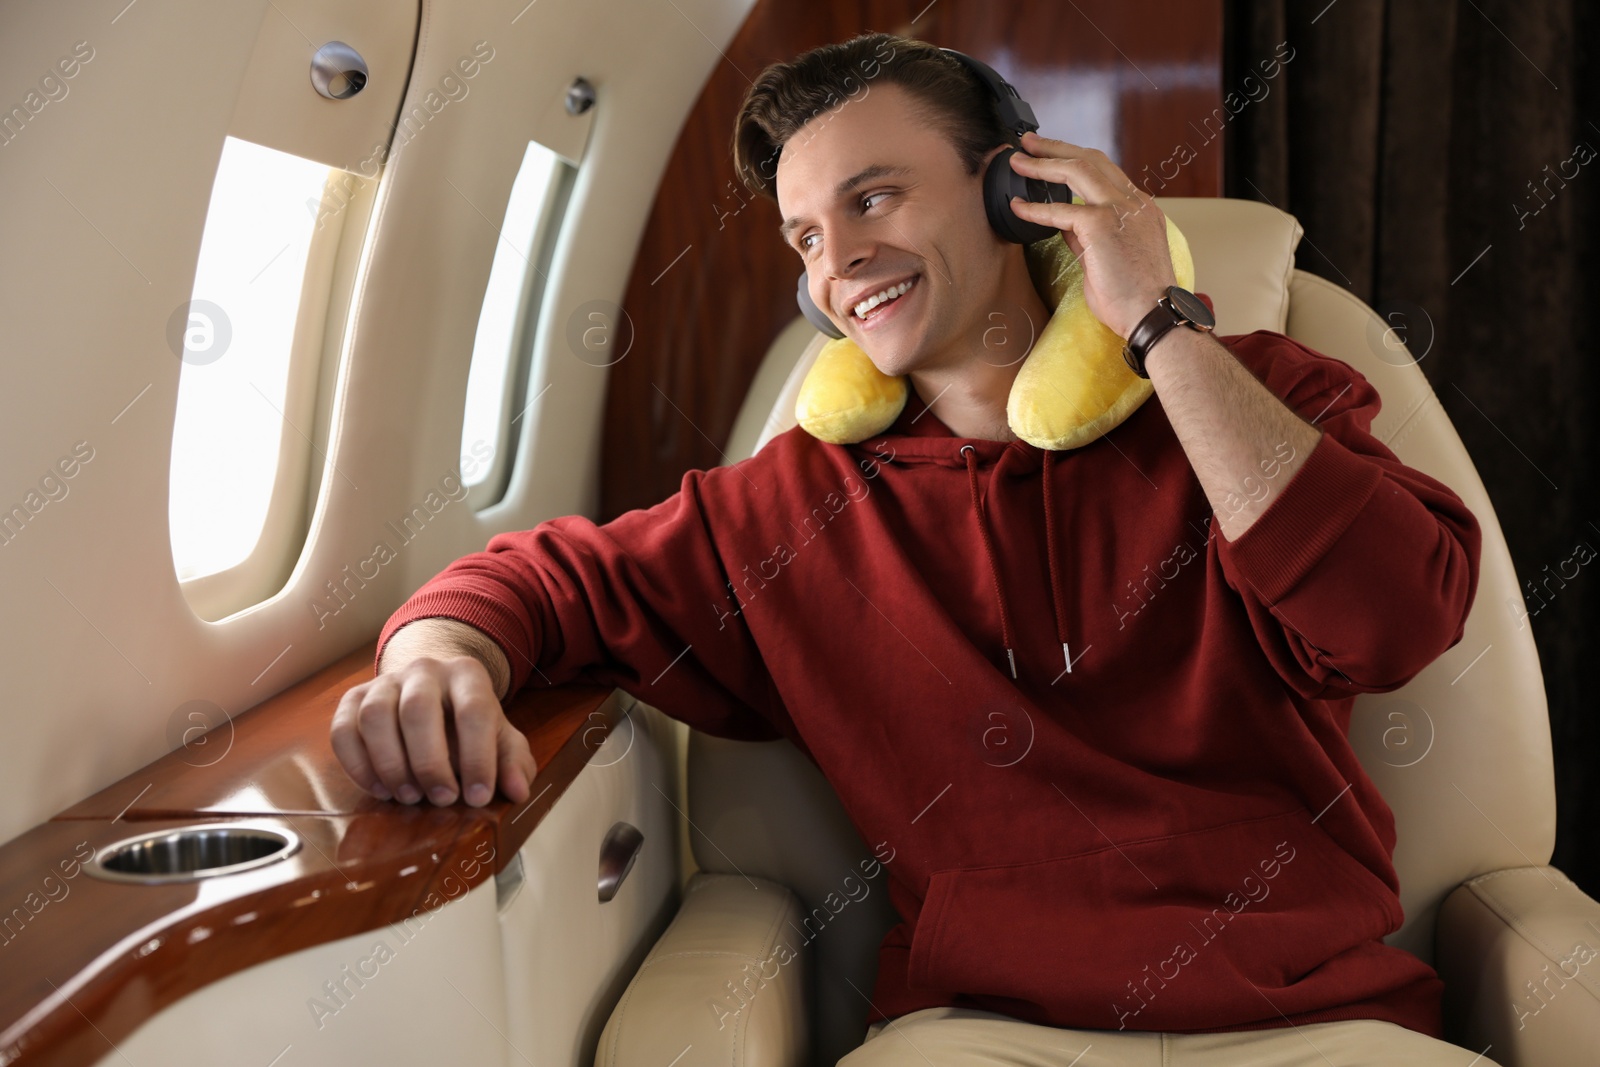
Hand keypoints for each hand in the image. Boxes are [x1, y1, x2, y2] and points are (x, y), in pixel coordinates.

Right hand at [330, 652, 535, 806]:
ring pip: (375, 716)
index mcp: (467, 675)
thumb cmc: (469, 723)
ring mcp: (384, 682)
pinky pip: (342, 728)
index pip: (473, 710)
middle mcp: (424, 670)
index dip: (477, 757)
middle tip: (442, 799)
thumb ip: (513, 762)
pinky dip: (357, 764)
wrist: (433, 690)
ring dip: (390, 763)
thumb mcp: (500, 738)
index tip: (478, 797)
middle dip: (430, 762)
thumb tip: (518, 791)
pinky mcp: (353, 698)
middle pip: (418, 709)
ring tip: (409, 797)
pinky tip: (379, 789)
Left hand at [1005, 131, 1176, 339]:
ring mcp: (1119, 210)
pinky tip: (1018, 208)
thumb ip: (1088, 237)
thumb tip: (1063, 225)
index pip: (1106, 172)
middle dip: (1056, 146)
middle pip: (1091, 159)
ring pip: (1077, 169)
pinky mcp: (1101, 226)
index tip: (1054, 156)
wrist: (1154, 314)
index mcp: (1140, 208)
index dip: (1076, 160)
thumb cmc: (1134, 298)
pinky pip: (1060, 209)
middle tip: (1028, 142)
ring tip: (1018, 160)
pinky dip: (1035, 208)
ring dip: (1043, 162)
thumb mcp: (1110, 259)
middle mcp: (1134, 202)